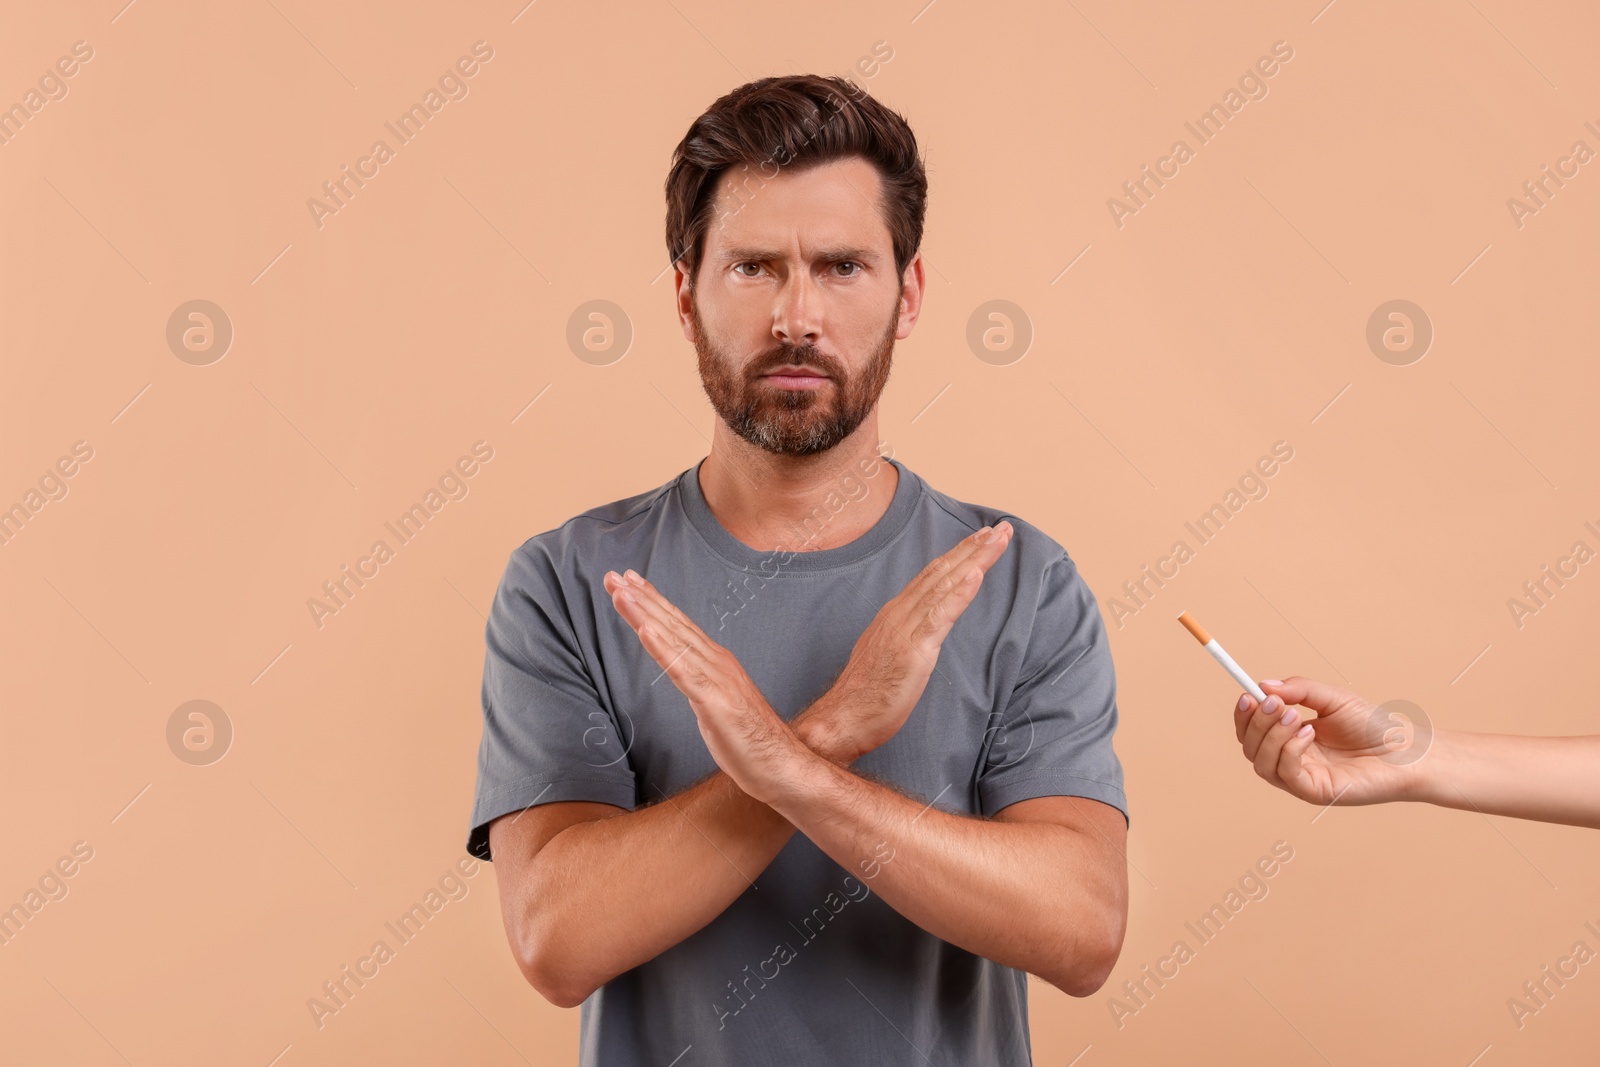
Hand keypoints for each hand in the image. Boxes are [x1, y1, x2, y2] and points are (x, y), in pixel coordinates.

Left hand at [602, 568, 803, 803]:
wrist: (781, 767)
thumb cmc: (750, 741)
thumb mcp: (716, 706)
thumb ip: (700, 685)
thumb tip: (683, 674)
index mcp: (716, 663)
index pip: (679, 626)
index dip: (653, 603)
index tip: (629, 583)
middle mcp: (717, 662)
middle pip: (673, 624)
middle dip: (641, 599)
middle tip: (613, 576)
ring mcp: (717, 679)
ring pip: (674, 640)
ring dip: (645, 614)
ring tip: (621, 592)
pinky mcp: (715, 701)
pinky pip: (684, 671)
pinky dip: (663, 648)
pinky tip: (645, 631)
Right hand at [817, 521, 1015, 762]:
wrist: (843, 718)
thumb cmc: (866, 695)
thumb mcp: (890, 656)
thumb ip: (906, 636)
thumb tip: (925, 630)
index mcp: (895, 614)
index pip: (932, 576)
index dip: (958, 555)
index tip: (982, 539)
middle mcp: (899, 614)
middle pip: (942, 572)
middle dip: (973, 548)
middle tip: (1001, 528)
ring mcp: (905, 630)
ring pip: (945, 586)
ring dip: (974, 560)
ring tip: (997, 540)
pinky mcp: (912, 651)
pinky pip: (939, 616)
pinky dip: (960, 593)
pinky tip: (976, 575)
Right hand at [1233, 676, 1422, 806]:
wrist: (1407, 750)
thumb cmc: (1374, 726)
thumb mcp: (1331, 698)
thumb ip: (1298, 690)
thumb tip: (1262, 685)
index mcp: (1291, 739)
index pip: (1253, 731)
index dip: (1245, 714)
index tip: (1248, 694)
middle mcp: (1291, 761)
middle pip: (1250, 747)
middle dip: (1255, 722)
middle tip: (1273, 703)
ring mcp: (1301, 779)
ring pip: (1261, 763)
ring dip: (1270, 735)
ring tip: (1294, 715)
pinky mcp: (1314, 792)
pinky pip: (1285, 774)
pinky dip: (1289, 750)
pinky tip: (1309, 733)